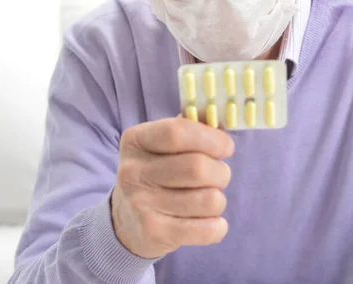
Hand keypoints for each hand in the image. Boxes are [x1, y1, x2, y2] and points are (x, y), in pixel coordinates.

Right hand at [111, 116, 234, 258]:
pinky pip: (206, 229)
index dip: (211, 138)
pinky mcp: (154, 232)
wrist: (126, 220)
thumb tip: (222, 121)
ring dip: (218, 199)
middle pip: (197, 168)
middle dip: (221, 172)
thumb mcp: (162, 145)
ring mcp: (141, 204)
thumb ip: (191, 128)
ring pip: (208, 200)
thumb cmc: (157, 172)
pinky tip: (209, 220)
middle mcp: (133, 171)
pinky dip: (217, 226)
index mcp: (136, 140)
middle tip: (220, 175)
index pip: (178, 132)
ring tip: (209, 198)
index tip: (226, 147)